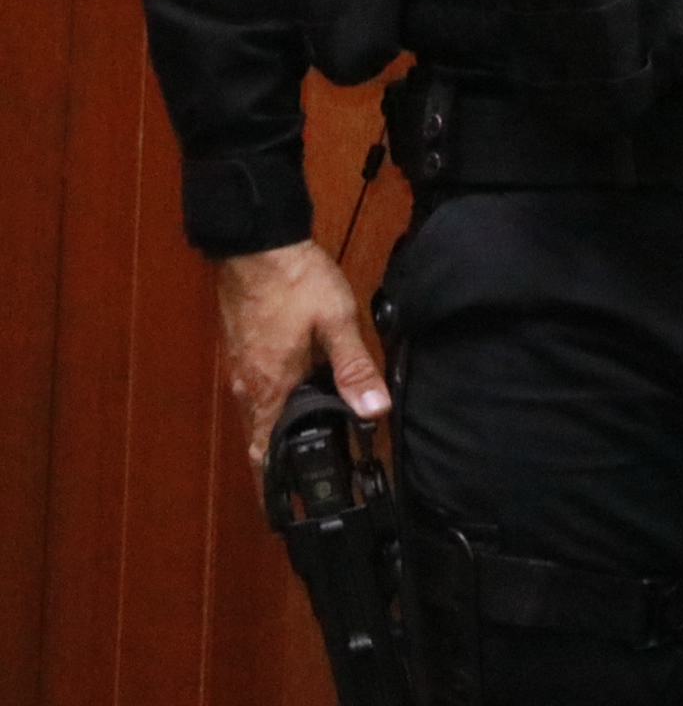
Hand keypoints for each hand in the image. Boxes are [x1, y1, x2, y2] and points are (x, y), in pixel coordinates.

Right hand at [215, 239, 385, 471]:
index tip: (284, 505)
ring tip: (314, 432)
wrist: (258, 244)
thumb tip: (374, 412)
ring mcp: (242, 364)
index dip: (272, 481)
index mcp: (269, 386)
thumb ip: (355, 368)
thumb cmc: (296, 283)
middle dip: (282, 455)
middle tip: (311, 471)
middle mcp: (248, 383)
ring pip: (259, 408)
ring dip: (281, 423)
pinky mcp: (243, 346)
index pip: (262, 450)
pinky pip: (258, 384)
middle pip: (261, 432)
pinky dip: (277, 396)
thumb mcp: (337, 323)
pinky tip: (303, 385)